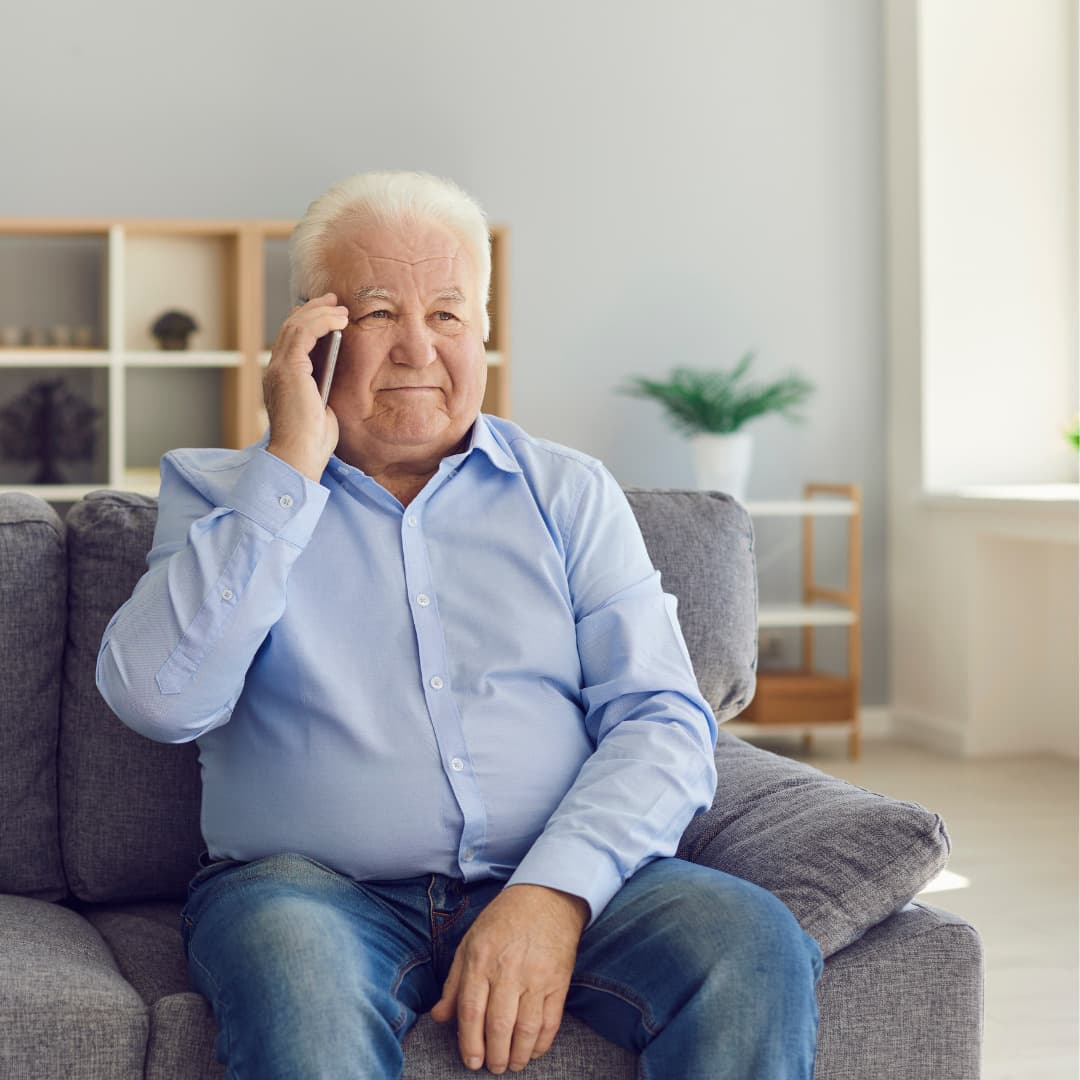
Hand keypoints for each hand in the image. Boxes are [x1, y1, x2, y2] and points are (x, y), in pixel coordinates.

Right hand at [263, 293, 348, 481]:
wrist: (300, 454)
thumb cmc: (313, 440)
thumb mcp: (322, 407)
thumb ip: (323, 387)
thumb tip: (336, 372)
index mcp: (282, 379)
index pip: (291, 341)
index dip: (309, 322)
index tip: (329, 313)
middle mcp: (275, 369)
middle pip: (292, 327)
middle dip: (314, 309)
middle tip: (334, 300)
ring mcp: (279, 367)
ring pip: (296, 325)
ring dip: (321, 312)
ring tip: (341, 308)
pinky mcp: (288, 368)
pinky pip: (303, 333)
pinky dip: (322, 321)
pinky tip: (339, 319)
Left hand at [430, 884, 588, 1073]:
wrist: (547, 897)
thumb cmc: (504, 920)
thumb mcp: (471, 942)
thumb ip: (454, 982)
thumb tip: (439, 1017)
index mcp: (481, 958)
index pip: (471, 1010)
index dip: (469, 1042)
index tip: (471, 1061)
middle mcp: (508, 969)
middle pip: (498, 1025)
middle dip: (494, 1055)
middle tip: (493, 1067)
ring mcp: (536, 976)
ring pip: (526, 1028)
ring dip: (518, 1055)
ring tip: (512, 1064)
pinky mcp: (559, 981)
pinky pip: (551, 1021)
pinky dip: (541, 1043)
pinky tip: (533, 1050)